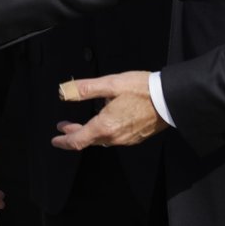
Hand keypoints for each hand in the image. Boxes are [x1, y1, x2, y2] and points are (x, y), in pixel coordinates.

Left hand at [52, 71, 167, 149]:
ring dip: (89, 133)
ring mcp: (126, 139)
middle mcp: (114, 137)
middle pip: (89, 140)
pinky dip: (103, 132)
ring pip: (102, 140)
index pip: (78, 140)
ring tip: (82, 124)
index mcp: (105, 126)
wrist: (169, 100)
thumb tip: (64, 91)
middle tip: (64, 126)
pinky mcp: (136, 137)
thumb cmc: (141, 89)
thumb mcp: (111, 84)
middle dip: (74, 134)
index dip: (64, 141)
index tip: (55, 139)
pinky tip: (105, 122)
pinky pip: (114, 138)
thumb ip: (85, 89)